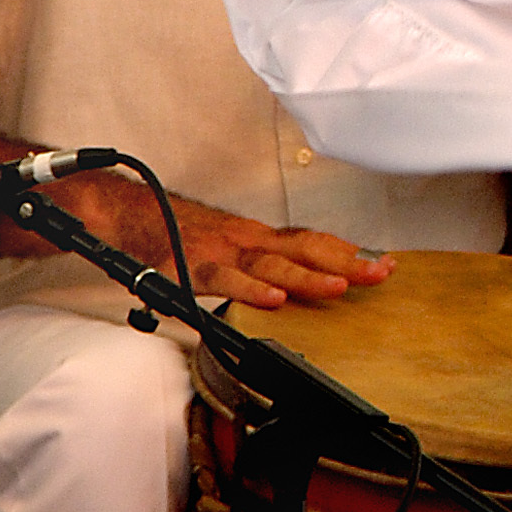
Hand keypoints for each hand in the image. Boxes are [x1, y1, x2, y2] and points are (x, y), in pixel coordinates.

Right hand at [72, 176, 391, 309]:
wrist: (127, 212)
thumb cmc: (176, 233)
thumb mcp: (227, 245)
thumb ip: (259, 265)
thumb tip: (295, 284)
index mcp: (256, 237)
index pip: (312, 241)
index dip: (348, 252)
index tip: (384, 263)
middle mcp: (245, 240)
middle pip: (304, 249)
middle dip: (345, 262)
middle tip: (380, 273)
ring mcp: (221, 253)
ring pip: (271, 264)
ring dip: (307, 276)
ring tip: (338, 287)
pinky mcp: (192, 268)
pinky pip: (226, 280)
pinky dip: (250, 289)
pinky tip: (273, 299)